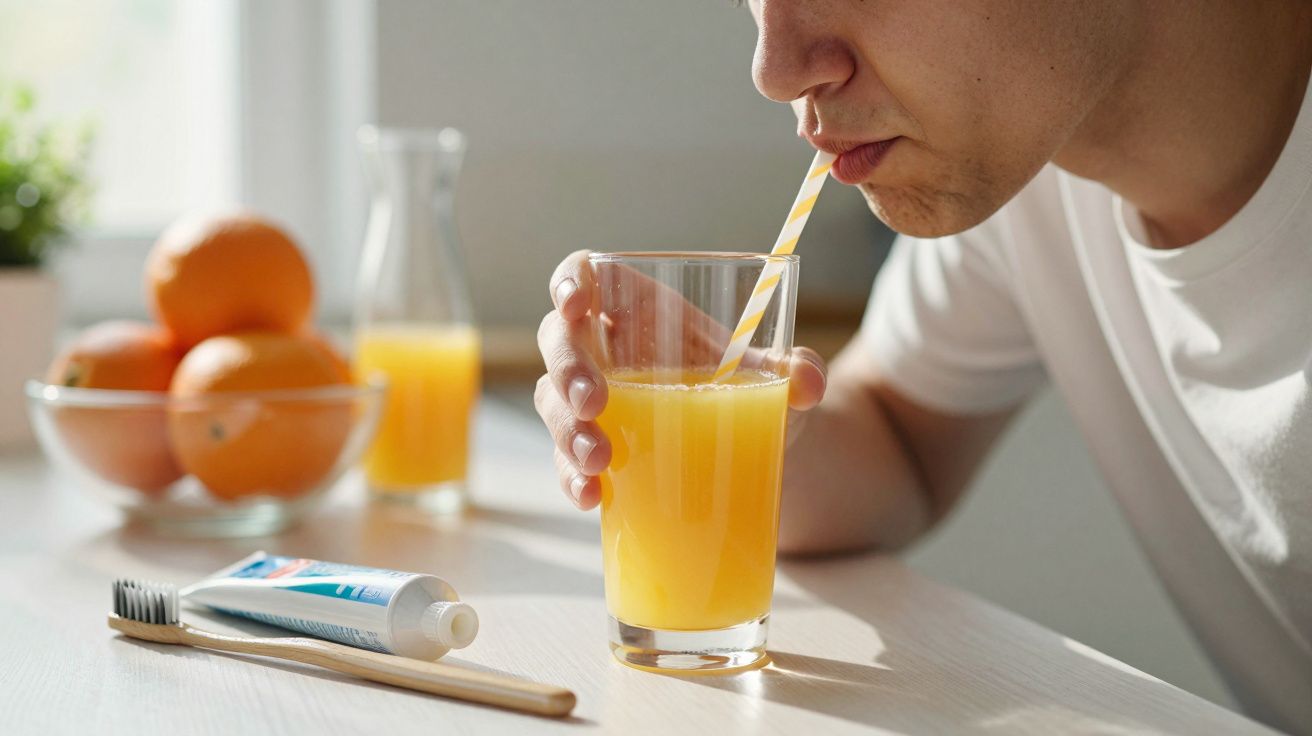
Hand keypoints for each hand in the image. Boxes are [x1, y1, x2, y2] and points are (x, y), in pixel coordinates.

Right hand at [535, 250, 827, 509]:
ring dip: (566, 430)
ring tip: (600, 460)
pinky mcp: (593, 450)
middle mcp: (609, 351)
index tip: (576, 304)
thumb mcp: (775, 378)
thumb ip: (796, 371)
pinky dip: (571, 476)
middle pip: (558, 339)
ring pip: (552, 400)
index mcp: (643, 310)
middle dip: (568, 370)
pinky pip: (565, 458)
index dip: (570, 280)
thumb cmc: (750, 392)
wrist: (754, 452)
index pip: (588, 274)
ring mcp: (593, 402)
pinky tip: (590, 495)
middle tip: (594, 404)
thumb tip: (808, 383)